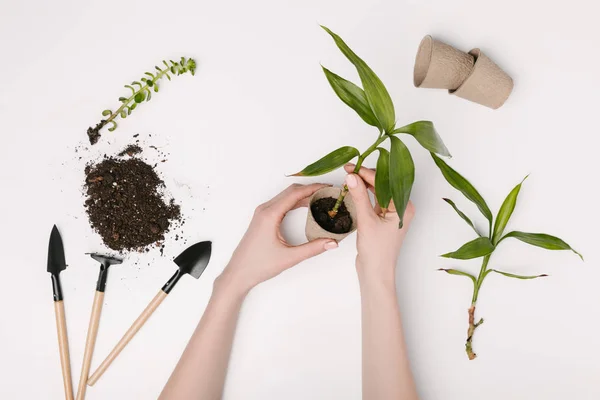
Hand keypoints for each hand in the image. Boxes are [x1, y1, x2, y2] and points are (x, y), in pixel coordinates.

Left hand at [217, 183, 338, 293]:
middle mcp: (265, 210)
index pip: (295, 193)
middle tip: (328, 192)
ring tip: (320, 198)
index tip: (328, 187)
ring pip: (285, 196)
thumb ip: (313, 248)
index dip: (313, 188)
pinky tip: (305, 207)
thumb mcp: (289, 257)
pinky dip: (294, 201)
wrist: (238, 273)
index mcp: (270, 215)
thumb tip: (332, 243)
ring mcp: (262, 213)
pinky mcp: (262, 218)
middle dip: (310, 188)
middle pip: (291, 191)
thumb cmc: (258, 265)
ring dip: (302, 194)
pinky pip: (281, 203)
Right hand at [343, 164, 414, 279]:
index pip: (385, 182)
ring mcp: (392, 214)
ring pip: (378, 192)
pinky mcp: (383, 219)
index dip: (367, 173)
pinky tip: (354, 189)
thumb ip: (359, 196)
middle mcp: (401, 208)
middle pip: (383, 184)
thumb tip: (352, 177)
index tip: (351, 168)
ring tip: (349, 178)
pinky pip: (374, 201)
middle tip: (348, 170)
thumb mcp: (366, 220)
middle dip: (365, 176)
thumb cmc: (377, 251)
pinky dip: (364, 195)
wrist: (375, 272)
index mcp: (404, 206)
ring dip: (364, 185)